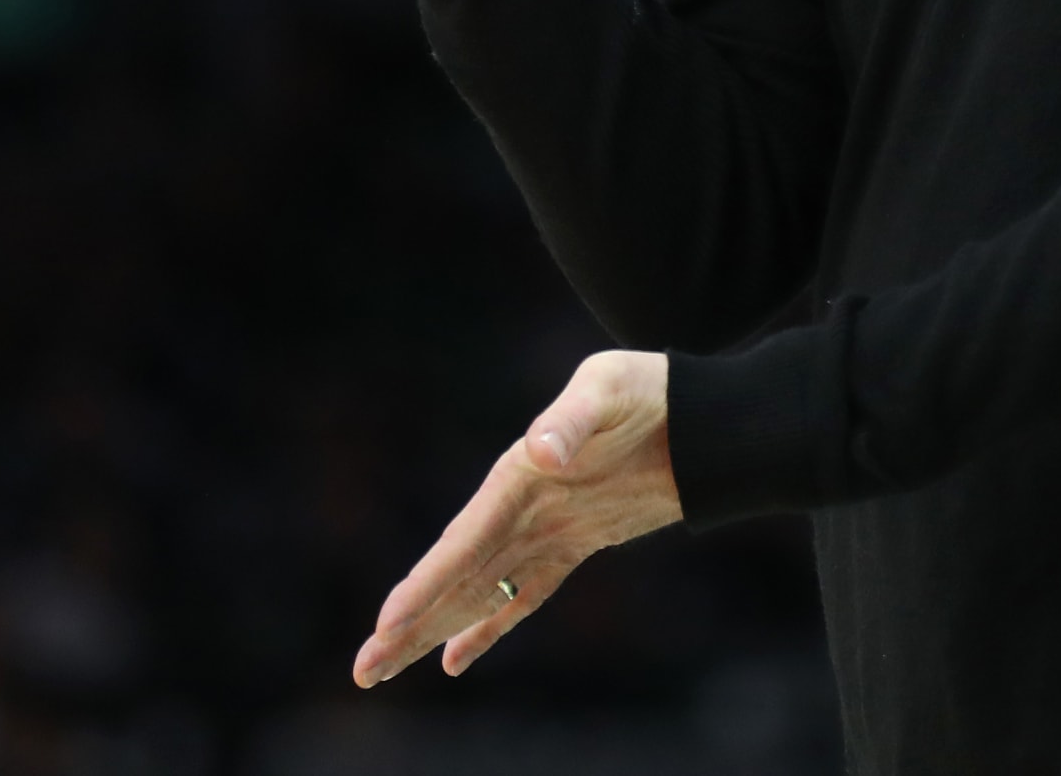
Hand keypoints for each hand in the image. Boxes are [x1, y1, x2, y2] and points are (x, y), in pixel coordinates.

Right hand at [353, 350, 680, 686]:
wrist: (697, 415)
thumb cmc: (647, 391)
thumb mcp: (609, 390)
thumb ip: (572, 420)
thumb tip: (540, 451)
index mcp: (519, 475)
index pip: (464, 541)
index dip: (425, 585)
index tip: (386, 625)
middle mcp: (522, 506)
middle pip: (456, 575)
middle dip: (410, 621)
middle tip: (364, 670)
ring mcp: (546, 528)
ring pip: (479, 590)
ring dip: (434, 627)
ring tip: (386, 667)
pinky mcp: (574, 544)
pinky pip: (524, 595)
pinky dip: (488, 626)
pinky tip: (455, 659)